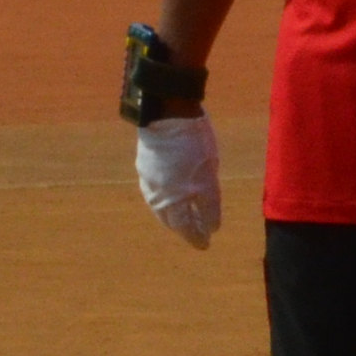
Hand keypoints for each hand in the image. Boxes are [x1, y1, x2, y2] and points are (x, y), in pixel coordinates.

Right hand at [135, 114, 220, 249]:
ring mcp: (149, 180)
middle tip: (196, 234)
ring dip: (173, 217)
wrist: (166, 112)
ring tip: (183, 219)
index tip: (205, 244)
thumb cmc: (194, 143)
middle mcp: (158, 194)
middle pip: (171, 220)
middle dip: (184, 230)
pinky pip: (154, 193)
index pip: (186, 227)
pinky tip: (170, 198)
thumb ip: (209, 205)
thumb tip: (211, 228)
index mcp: (175, 199)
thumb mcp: (209, 176)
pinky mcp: (144, 167)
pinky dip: (164, 202)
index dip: (196, 237)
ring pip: (160, 208)